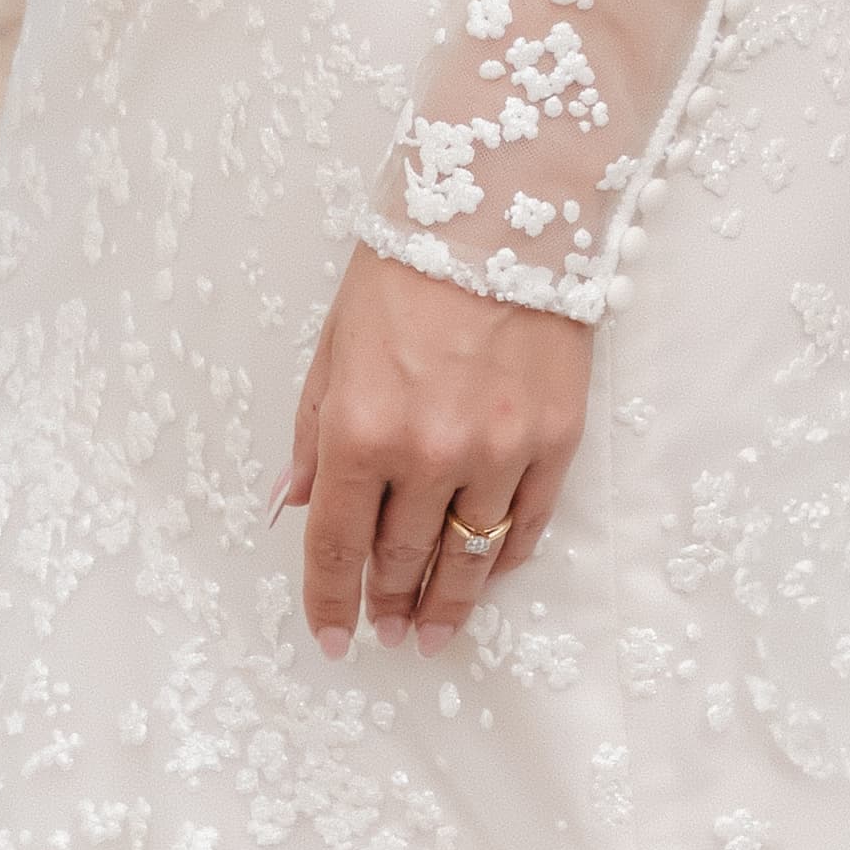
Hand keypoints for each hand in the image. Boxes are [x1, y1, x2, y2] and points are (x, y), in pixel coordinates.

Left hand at [280, 244, 590, 659]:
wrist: (499, 212)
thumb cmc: (406, 271)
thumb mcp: (333, 347)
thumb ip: (312, 434)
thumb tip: (295, 506)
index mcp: (359, 429)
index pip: (336, 544)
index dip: (330, 600)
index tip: (332, 637)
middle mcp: (427, 452)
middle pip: (402, 560)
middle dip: (389, 604)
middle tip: (387, 630)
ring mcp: (497, 451)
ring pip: (469, 557)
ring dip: (448, 603)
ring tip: (434, 630)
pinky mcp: (553, 440)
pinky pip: (527, 524)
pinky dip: (505, 557)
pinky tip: (489, 573)